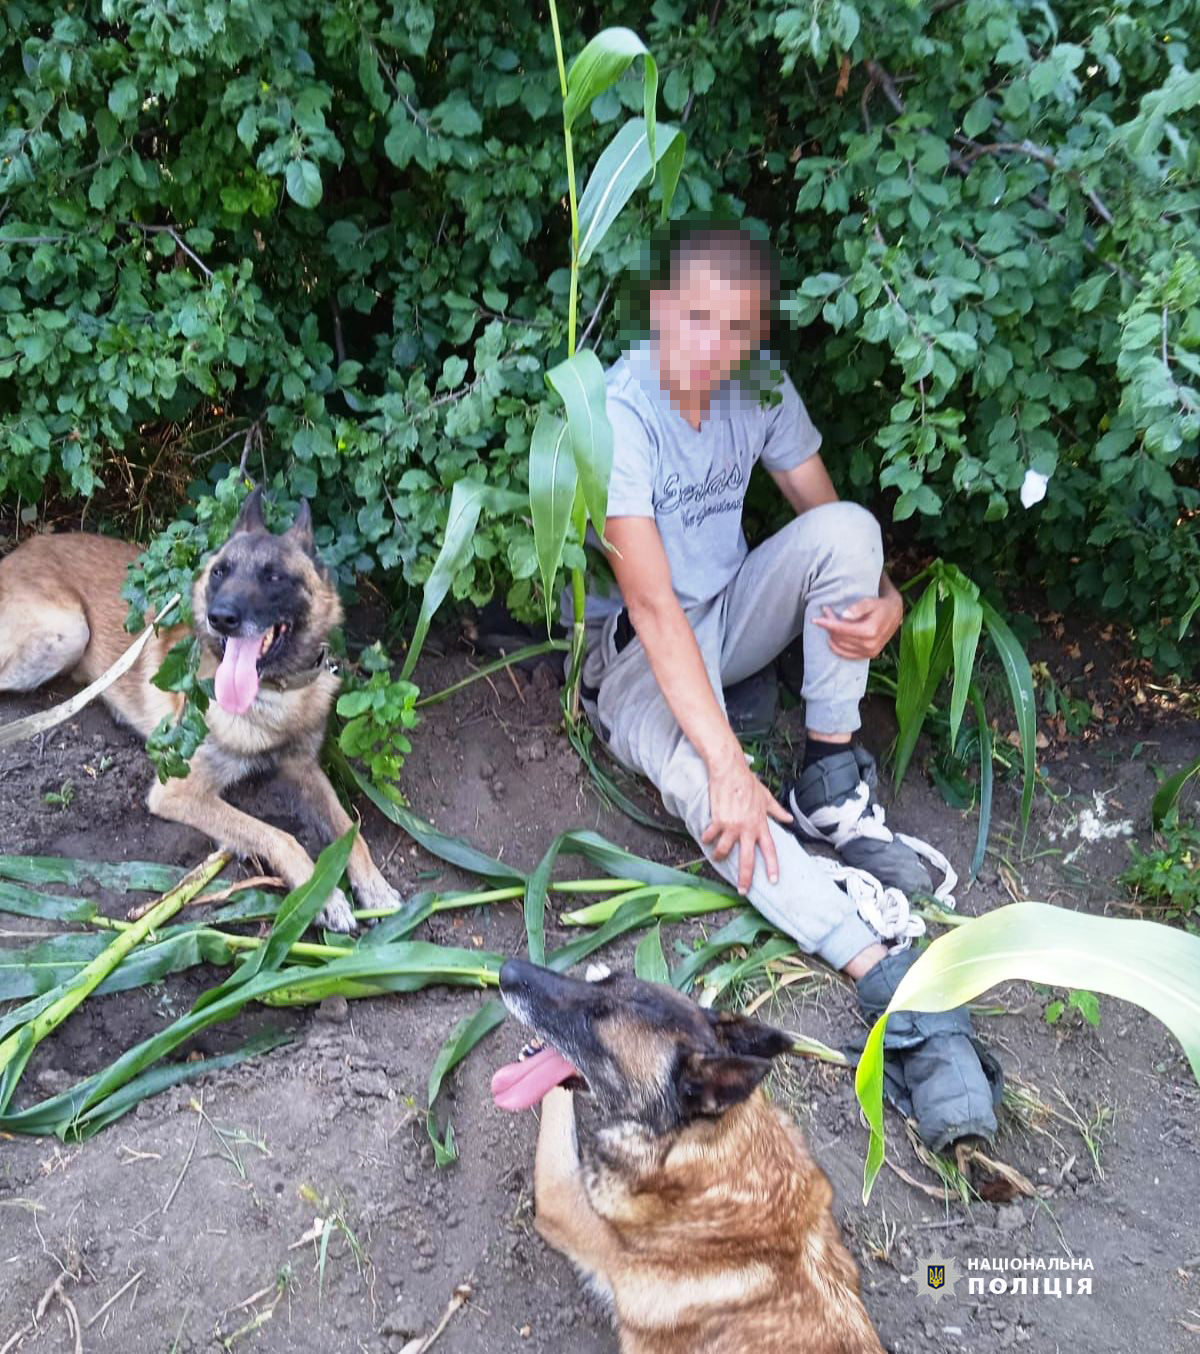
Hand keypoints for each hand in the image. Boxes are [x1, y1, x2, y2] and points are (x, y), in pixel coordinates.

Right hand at [701, 756, 792, 892]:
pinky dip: (706, 839)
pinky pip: (710, 836)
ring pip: (724, 850)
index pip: (770, 850)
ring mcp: (732, 826)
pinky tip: (705, 839)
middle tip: (742, 890)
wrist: (730, 771)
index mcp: (761, 825)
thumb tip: (789, 819)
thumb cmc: (748, 783)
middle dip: (745, 878)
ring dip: (719, 857)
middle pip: (747, 859)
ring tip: (716, 858)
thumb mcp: (766, 798)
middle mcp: (748, 829)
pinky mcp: (718, 821)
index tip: (774, 880)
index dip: (772, 866)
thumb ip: (777, 811)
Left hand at [812, 590, 902, 659]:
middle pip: (839, 638)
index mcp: (870, 631)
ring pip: (840, 646)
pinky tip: (832, 638)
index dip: (827, 624)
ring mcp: (869, 652)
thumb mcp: (871, 601)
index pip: (842, 630)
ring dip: (831, 635)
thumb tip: (844, 615)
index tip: (815, 619)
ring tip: (829, 622)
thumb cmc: (881, 606)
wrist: (895, 614)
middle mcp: (870, 645)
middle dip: (829, 626)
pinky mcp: (868, 656)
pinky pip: (846, 655)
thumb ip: (858, 608)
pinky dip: (836, 647)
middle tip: (825, 613)